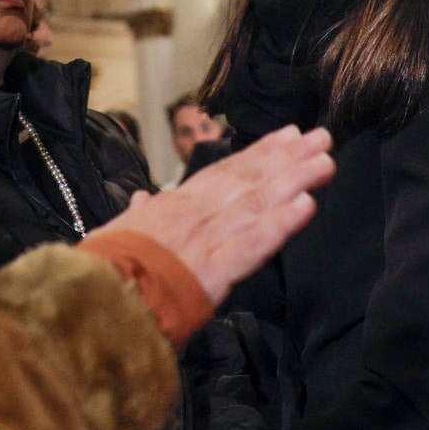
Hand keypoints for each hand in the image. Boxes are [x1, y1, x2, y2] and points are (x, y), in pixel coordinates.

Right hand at [93, 125, 333, 304]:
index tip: (288, 135)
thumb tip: (142, 199)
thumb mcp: (120, 230)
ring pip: (261, 201)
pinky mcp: (219, 266)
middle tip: (322, 138)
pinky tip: (307, 206)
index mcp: (178, 203)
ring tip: (326, 162)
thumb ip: (139, 214)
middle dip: (290, 157)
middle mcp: (200, 210)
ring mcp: (211, 235)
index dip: (260, 152)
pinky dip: (282, 223)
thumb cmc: (109, 265)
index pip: (226, 170)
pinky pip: (256, 242)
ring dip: (296, 180)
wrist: (102, 294)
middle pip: (252, 178)